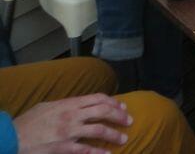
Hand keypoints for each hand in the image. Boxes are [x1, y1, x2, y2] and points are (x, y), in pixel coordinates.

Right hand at [14, 93, 131, 152]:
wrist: (13, 137)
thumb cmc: (29, 121)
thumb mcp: (48, 106)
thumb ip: (66, 104)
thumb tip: (81, 104)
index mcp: (69, 103)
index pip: (98, 98)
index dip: (113, 102)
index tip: (123, 107)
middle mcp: (72, 115)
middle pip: (103, 112)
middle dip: (119, 116)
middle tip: (129, 121)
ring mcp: (69, 132)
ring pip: (98, 131)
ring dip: (114, 135)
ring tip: (123, 139)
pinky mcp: (63, 147)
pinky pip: (85, 150)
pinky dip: (98, 153)